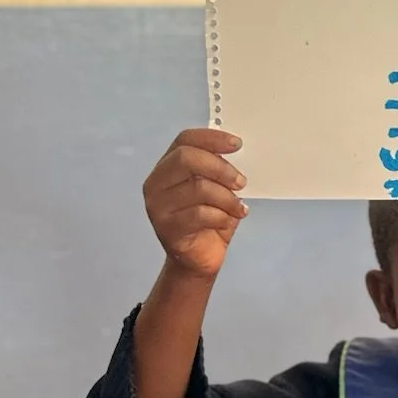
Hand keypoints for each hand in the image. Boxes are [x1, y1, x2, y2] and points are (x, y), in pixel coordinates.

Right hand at [144, 128, 246, 280]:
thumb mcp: (217, 190)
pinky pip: (200, 214)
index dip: (211, 138)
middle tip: (241, 182)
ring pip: (198, 188)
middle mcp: (156, 183)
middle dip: (220, 168)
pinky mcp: (167, 228)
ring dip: (227, 198)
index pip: (184, 140)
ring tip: (238, 208)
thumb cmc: (209, 220)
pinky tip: (227, 221)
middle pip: (187, 159)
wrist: (199, 259)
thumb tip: (240, 155)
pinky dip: (222, 217)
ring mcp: (158, 206)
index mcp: (167, 167)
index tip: (237, 144)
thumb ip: (220, 171)